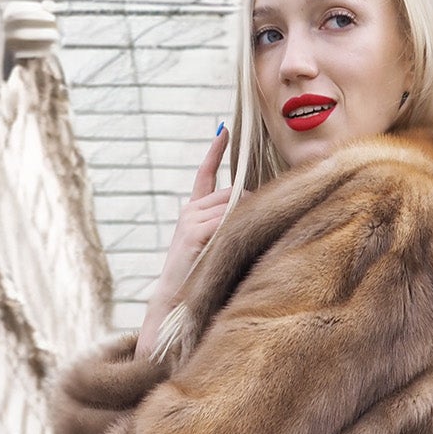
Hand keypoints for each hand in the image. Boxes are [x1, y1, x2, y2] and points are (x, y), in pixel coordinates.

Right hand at [135, 127, 240, 356]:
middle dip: (249, 206)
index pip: (205, 174)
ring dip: (247, 222)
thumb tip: (252, 206)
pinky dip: (237, 229)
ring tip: (244, 245)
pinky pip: (228, 221)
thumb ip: (226, 224)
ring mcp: (191, 220)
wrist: (174, 303)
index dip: (214, 152)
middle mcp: (190, 211)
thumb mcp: (212, 247)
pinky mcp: (196, 232)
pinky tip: (236, 242)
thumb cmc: (199, 280)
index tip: (223, 130)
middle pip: (233, 193)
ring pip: (234, 206)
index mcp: (192, 213)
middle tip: (258, 228)